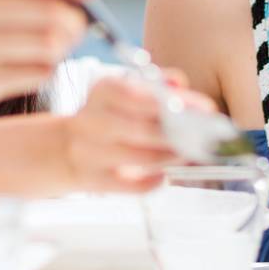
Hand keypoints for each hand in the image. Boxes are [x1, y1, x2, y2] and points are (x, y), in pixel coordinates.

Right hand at [57, 73, 211, 192]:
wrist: (62, 150)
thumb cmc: (105, 118)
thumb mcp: (123, 92)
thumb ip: (155, 85)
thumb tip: (178, 83)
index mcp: (104, 92)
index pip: (140, 93)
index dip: (176, 101)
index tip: (205, 108)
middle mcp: (93, 120)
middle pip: (142, 128)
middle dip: (179, 133)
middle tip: (205, 137)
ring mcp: (90, 152)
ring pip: (141, 157)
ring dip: (171, 156)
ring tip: (189, 153)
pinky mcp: (93, 180)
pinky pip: (130, 186)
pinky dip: (152, 182)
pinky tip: (163, 175)